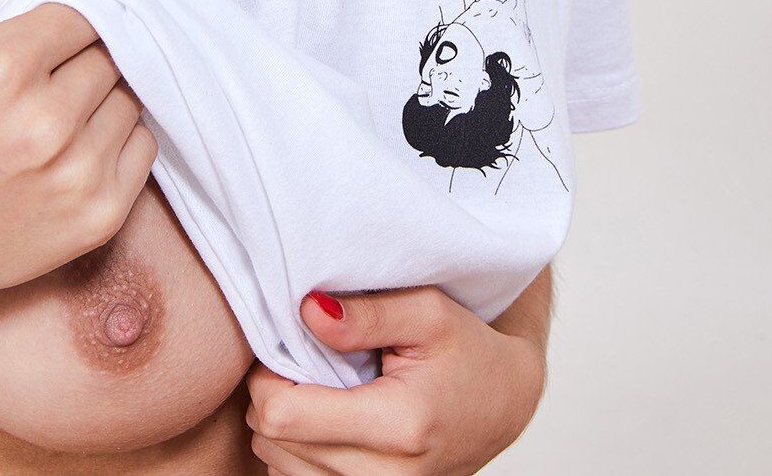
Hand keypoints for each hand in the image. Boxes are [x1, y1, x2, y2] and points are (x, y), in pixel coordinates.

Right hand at [0, 0, 158, 337]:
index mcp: (1, 68)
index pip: (83, 6)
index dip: (60, 19)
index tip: (35, 38)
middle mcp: (46, 125)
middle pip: (110, 48)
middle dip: (80, 54)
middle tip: (38, 77)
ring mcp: (77, 177)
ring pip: (132, 93)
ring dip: (102, 94)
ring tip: (50, 111)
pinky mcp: (98, 219)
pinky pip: (145, 144)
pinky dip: (118, 137)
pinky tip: (69, 145)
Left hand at [245, 285, 545, 473]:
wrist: (504, 403)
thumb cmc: (468, 350)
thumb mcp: (427, 311)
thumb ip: (367, 313)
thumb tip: (307, 311)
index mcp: (399, 425)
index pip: (284, 416)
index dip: (268, 376)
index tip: (287, 344)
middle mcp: (388, 475)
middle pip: (275, 445)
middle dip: (272, 397)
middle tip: (302, 360)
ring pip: (281, 469)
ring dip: (285, 426)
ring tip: (318, 387)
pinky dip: (300, 450)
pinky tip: (325, 416)